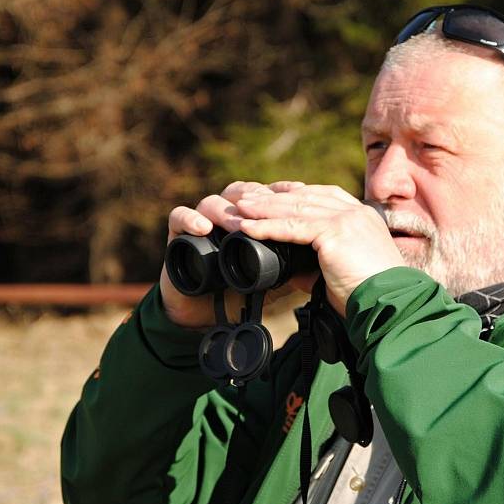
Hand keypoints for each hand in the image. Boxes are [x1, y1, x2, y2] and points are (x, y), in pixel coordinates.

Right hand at [160, 181, 305, 327]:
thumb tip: (326, 258)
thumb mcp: (273, 278)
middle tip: (270, 207)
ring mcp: (201, 221)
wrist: (205, 313)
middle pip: (240, 192)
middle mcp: (225, 215)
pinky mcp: (177, 234)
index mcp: (249, 219)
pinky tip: (202, 228)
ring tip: (239, 225)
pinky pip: (179, 217)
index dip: (281, 191)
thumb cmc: (239, 292)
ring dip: (227, 212)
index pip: (265, 194)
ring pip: (212, 202)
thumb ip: (295, 265)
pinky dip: (189, 219)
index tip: (301, 192)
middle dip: (256, 198)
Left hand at [234, 184, 404, 315]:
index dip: (294, 192)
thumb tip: (287, 269)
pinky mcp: (336, 232)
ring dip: (264, 208)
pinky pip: (294, 227)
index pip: (323, 195)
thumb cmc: (369, 294)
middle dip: (272, 197)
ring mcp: (347, 219)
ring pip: (296, 208)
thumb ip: (316, 264)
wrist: (389, 303)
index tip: (271, 193)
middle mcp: (356, 212)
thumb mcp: (342, 271)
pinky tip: (249, 227)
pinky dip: (268, 227)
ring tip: (240, 209)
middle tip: (245, 198)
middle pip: (305, 197)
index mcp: (362, 216)